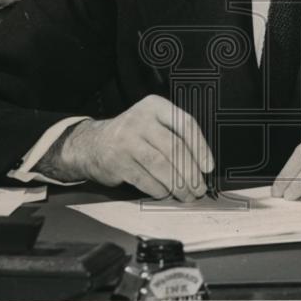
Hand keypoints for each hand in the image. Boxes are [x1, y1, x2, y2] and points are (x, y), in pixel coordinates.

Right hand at [49, 95, 213, 199]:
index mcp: (155, 106)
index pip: (185, 123)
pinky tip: (166, 193)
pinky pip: (146, 179)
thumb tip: (202, 164)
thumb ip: (174, 134)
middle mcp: (141, 120)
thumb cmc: (133, 135)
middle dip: (191, 172)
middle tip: (199, 187)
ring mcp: (127, 140)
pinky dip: (159, 189)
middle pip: (175, 148)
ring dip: (178, 185)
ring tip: (187, 195)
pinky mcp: (117, 161)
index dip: (201, 147)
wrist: (92, 143)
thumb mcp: (152, 122)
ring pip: (161, 166)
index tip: (208, 167)